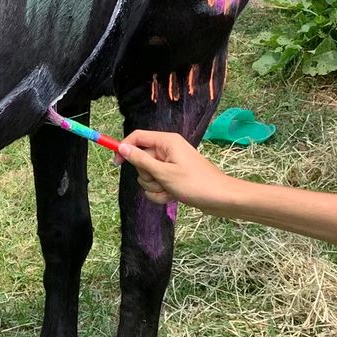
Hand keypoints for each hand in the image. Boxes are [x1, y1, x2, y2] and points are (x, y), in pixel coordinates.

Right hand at [117, 131, 239, 211]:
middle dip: (147, 175)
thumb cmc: (195, 183)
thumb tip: (122, 147)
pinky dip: (161, 193)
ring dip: (154, 187)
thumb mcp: (163, 173)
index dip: (125, 148)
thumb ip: (141, 160)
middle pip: (141, 159)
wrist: (220, 198)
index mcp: (167, 141)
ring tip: (169, 190)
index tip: (116, 163)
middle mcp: (168, 150)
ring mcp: (171, 164)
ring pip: (148, 175)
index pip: (137, 137)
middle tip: (161, 181)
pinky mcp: (174, 177)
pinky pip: (157, 184)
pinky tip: (173, 196)